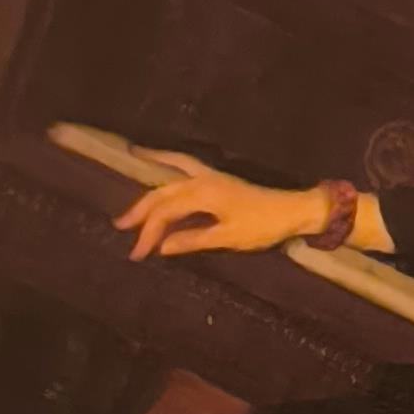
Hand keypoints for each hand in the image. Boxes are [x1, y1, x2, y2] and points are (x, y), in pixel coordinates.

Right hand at [114, 163, 323, 260]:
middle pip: (163, 193)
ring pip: (173, 172)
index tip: (137, 254)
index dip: (148, 233)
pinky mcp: (217, 179)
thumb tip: (162, 247)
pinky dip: (171, 159)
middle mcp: (202, 179)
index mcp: (203, 194)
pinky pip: (186, 165)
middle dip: (141, 210)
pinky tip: (163, 160)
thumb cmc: (263, 226)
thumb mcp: (228, 238)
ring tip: (132, 164)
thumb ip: (193, 240)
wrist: (293, 210)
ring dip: (152, 173)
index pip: (165, 213)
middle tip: (119, 225)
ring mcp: (210, 176)